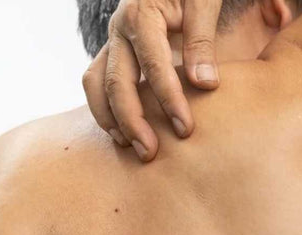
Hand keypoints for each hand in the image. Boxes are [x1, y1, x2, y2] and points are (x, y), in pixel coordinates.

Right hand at [82, 0, 223, 161]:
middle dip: (133, 120)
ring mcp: (113, 41)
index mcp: (142, 14)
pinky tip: (123, 133)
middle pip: (117, 81)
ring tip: (132, 147)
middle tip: (151, 153)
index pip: (153, 64)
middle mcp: (120, 29)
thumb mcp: (204, 2)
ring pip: (96, 84)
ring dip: (110, 119)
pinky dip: (104, 109)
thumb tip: (205, 84)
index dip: (169, 99)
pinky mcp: (114, 52)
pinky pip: (97, 83)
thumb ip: (203, 40)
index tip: (185, 128)